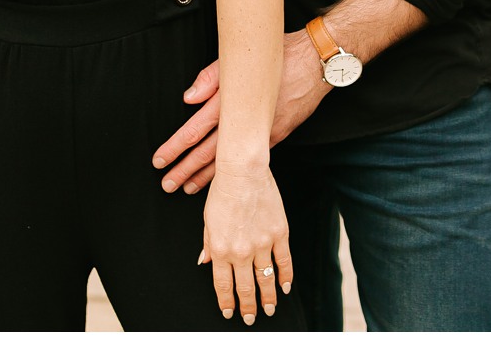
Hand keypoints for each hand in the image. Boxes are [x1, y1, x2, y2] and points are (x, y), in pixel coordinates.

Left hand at [152, 30, 327, 193]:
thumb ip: (211, 78)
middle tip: (168, 184)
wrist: (316, 62)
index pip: (196, 129)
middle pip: (208, 151)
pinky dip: (235, 171)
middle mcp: (246, 121)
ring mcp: (263, 132)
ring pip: (230, 160)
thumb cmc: (279, 54)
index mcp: (232, 101)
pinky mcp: (277, 134)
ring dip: (207, 176)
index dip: (176, 146)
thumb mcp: (240, 59)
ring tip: (188, 187)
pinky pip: (251, 158)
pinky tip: (224, 179)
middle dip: (186, 169)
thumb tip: (189, 97)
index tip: (160, 160)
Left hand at [199, 165, 292, 323]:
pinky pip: (284, 261)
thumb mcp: (208, 221)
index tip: (229, 313)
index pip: (224, 285)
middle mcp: (241, 251)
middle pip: (245, 288)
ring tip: (269, 309)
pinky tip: (285, 287)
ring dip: (267, 298)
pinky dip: (285, 277)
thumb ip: (209, 245)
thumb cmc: (222, 192)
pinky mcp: (279, 233)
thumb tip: (205, 263)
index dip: (227, 302)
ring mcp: (262, 243)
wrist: (242, 171)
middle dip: (248, 307)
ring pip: (266, 280)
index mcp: (221, 249)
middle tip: (251, 318)